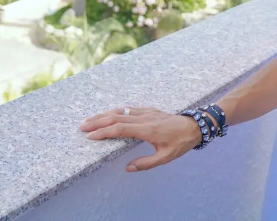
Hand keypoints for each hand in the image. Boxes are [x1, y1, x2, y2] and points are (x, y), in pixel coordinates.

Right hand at [80, 107, 201, 171]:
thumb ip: (146, 163)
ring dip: (104, 114)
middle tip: (82, 126)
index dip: (103, 132)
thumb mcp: (165, 158)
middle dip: (98, 121)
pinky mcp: (149, 109)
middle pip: (116, 117)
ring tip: (90, 119)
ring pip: (121, 111)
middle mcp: (144, 118)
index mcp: (147, 129)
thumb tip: (128, 168)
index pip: (120, 129)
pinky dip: (115, 111)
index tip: (90, 136)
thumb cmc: (180, 143)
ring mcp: (146, 112)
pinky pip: (128, 109)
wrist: (194, 126)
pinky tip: (108, 114)